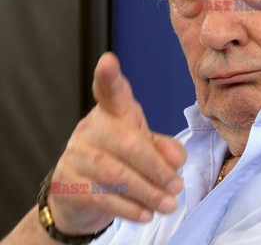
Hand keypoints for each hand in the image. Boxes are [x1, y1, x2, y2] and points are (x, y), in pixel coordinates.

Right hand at [47, 52, 185, 234]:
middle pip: (126, 142)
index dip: (108, 76)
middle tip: (178, 185)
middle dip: (156, 167)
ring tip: (169, 203)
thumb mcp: (143, 146)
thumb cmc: (120, 157)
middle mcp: (91, 128)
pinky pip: (102, 197)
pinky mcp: (68, 184)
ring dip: (147, 191)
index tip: (108, 61)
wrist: (80, 192)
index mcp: (112, 111)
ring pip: (116, 173)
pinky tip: (147, 213)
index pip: (110, 91)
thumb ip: (163, 148)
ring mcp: (76, 155)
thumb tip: (177, 160)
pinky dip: (129, 208)